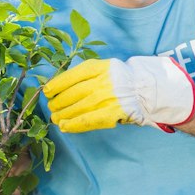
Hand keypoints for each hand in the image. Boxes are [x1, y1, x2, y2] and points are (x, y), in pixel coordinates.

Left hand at [42, 56, 194, 131]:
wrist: (148, 91)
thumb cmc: (123, 80)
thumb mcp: (106, 68)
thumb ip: (87, 74)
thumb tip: (59, 85)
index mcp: (100, 67)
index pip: (73, 75)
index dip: (57, 84)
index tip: (47, 91)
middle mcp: (103, 81)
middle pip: (73, 93)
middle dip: (58, 102)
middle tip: (51, 107)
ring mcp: (108, 98)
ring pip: (78, 108)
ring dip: (63, 115)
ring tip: (56, 118)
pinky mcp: (113, 113)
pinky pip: (88, 120)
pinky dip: (74, 124)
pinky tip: (65, 126)